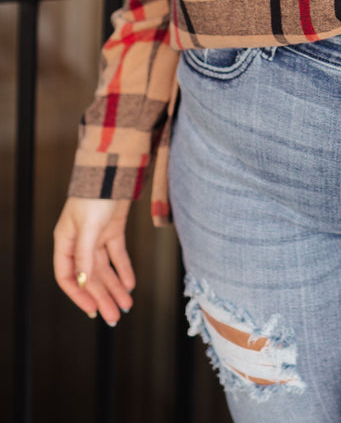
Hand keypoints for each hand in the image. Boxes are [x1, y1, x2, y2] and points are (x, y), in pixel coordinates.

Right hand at [53, 197, 134, 324]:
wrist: (114, 168)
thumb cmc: (95, 194)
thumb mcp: (88, 226)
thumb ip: (85, 255)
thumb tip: (83, 282)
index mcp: (65, 242)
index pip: (67, 276)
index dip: (79, 295)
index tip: (92, 311)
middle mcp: (79, 242)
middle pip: (90, 276)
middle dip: (102, 297)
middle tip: (114, 317)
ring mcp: (96, 236)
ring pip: (105, 268)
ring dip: (115, 287)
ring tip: (126, 305)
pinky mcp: (112, 229)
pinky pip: (117, 255)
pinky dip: (124, 269)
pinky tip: (130, 284)